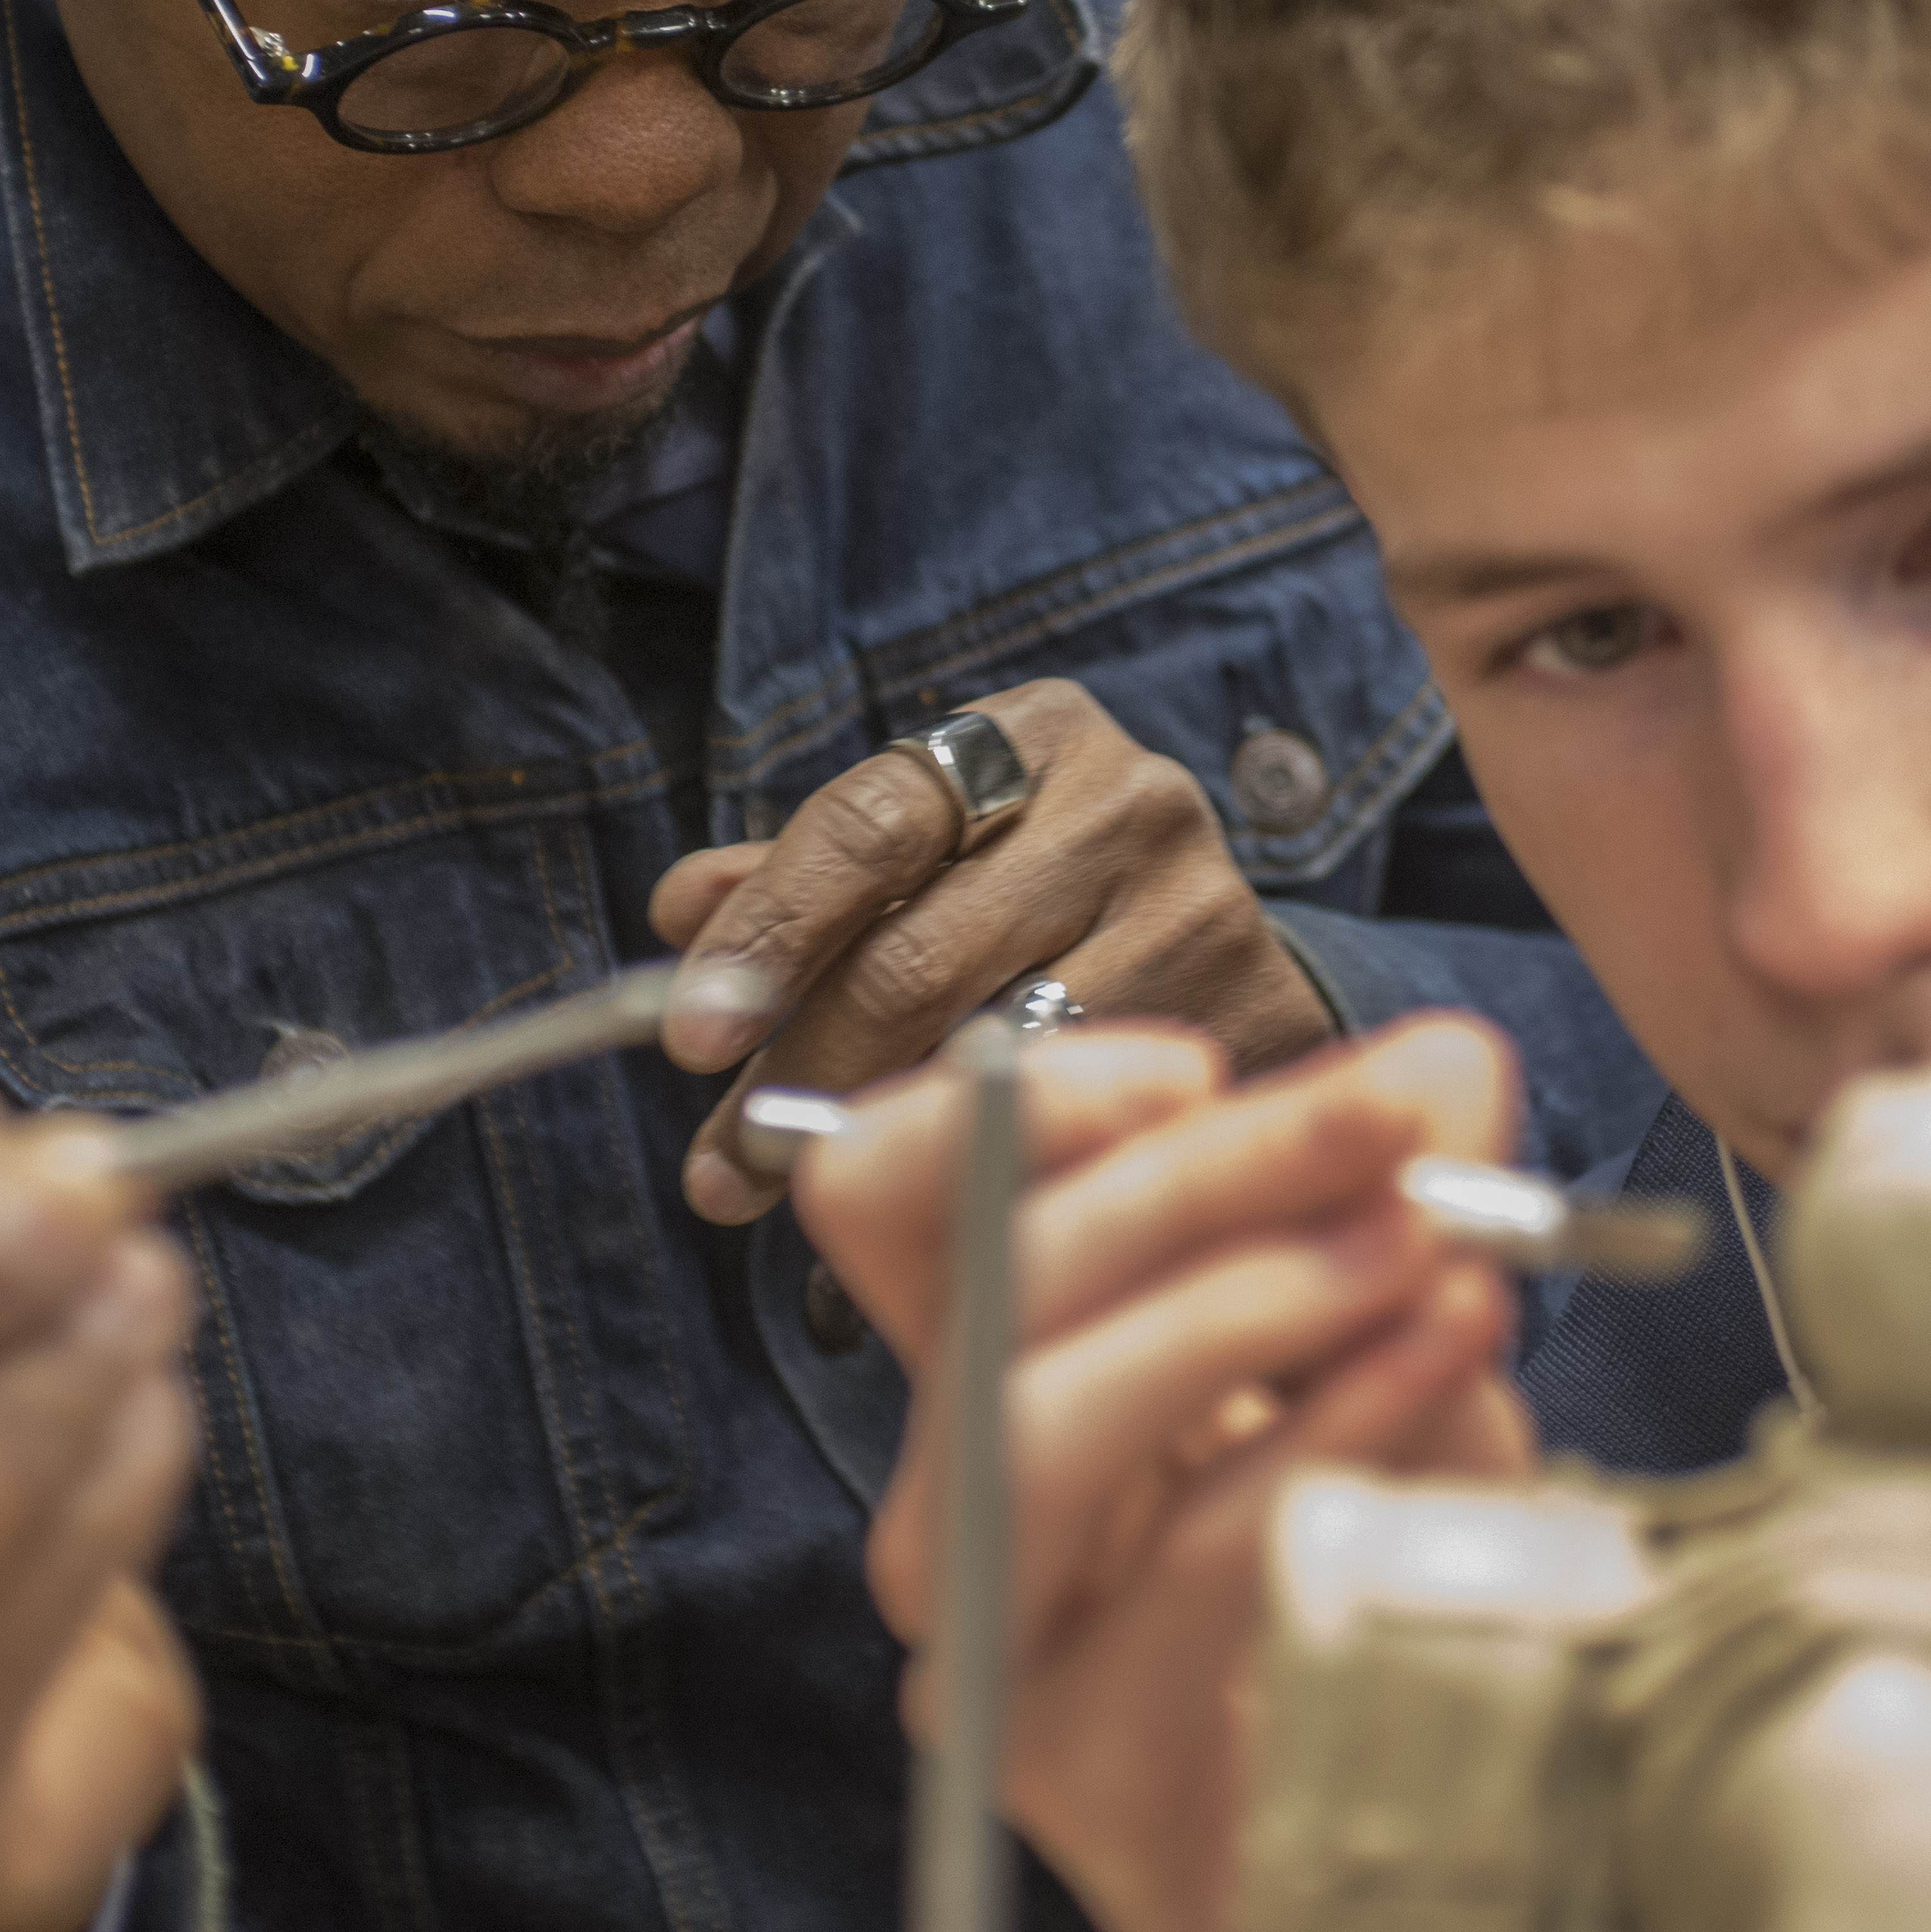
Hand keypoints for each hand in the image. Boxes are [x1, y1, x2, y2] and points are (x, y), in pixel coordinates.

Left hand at [653, 679, 1333, 1220]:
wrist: (1232, 950)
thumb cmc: (1043, 900)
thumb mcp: (935, 854)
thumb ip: (809, 881)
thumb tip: (684, 912)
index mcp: (1028, 736)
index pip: (867, 827)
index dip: (769, 933)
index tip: (690, 1034)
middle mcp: (1120, 801)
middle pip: (916, 957)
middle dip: (800, 1072)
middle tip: (726, 1167)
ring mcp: (1195, 906)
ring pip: (995, 1055)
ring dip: (882, 1136)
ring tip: (809, 1192)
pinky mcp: (1246, 1014)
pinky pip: (1080, 1116)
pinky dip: (990, 1159)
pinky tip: (941, 1195)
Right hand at [794, 1018, 1538, 1931]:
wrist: (1412, 1836)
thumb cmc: (1378, 1568)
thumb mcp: (1400, 1347)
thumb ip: (1401, 1201)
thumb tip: (1441, 1065)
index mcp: (996, 1361)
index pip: (880, 1189)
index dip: (1015, 1105)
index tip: (1198, 1067)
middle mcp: (957, 1493)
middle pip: (992, 1274)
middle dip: (1201, 1169)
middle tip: (1386, 1124)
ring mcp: (993, 1636)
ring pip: (1037, 1416)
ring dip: (1242, 1298)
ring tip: (1422, 1248)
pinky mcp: (1073, 1756)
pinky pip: (1185, 1558)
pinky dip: (1330, 1432)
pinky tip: (1446, 1365)